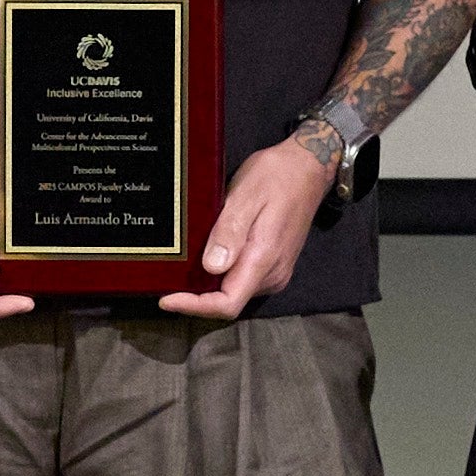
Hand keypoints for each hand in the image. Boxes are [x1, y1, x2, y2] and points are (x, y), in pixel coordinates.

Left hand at [157, 136, 341, 319]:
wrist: (308, 168)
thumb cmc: (278, 176)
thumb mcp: (247, 195)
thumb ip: (229, 232)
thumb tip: (211, 266)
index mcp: (264, 259)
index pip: (228, 303)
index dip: (195, 306)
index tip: (167, 299)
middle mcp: (273, 274)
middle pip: (229, 302)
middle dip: (196, 297)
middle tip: (167, 283)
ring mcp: (275, 272)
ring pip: (235, 293)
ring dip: (208, 287)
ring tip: (183, 270)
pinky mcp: (274, 266)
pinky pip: (243, 280)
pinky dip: (221, 277)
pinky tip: (207, 259)